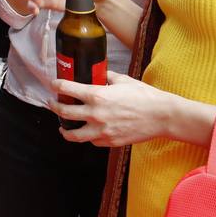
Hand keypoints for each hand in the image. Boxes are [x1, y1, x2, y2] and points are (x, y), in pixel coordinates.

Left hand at [49, 72, 215, 146]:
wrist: (162, 116)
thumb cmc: (145, 96)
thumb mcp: (123, 80)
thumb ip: (107, 77)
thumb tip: (100, 74)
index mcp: (97, 96)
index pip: (67, 89)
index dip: (57, 86)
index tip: (54, 85)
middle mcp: (95, 114)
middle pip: (64, 113)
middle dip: (55, 107)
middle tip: (53, 104)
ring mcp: (102, 131)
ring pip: (74, 134)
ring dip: (65, 129)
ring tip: (62, 127)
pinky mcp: (110, 141)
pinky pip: (92, 141)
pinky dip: (87, 136)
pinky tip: (87, 132)